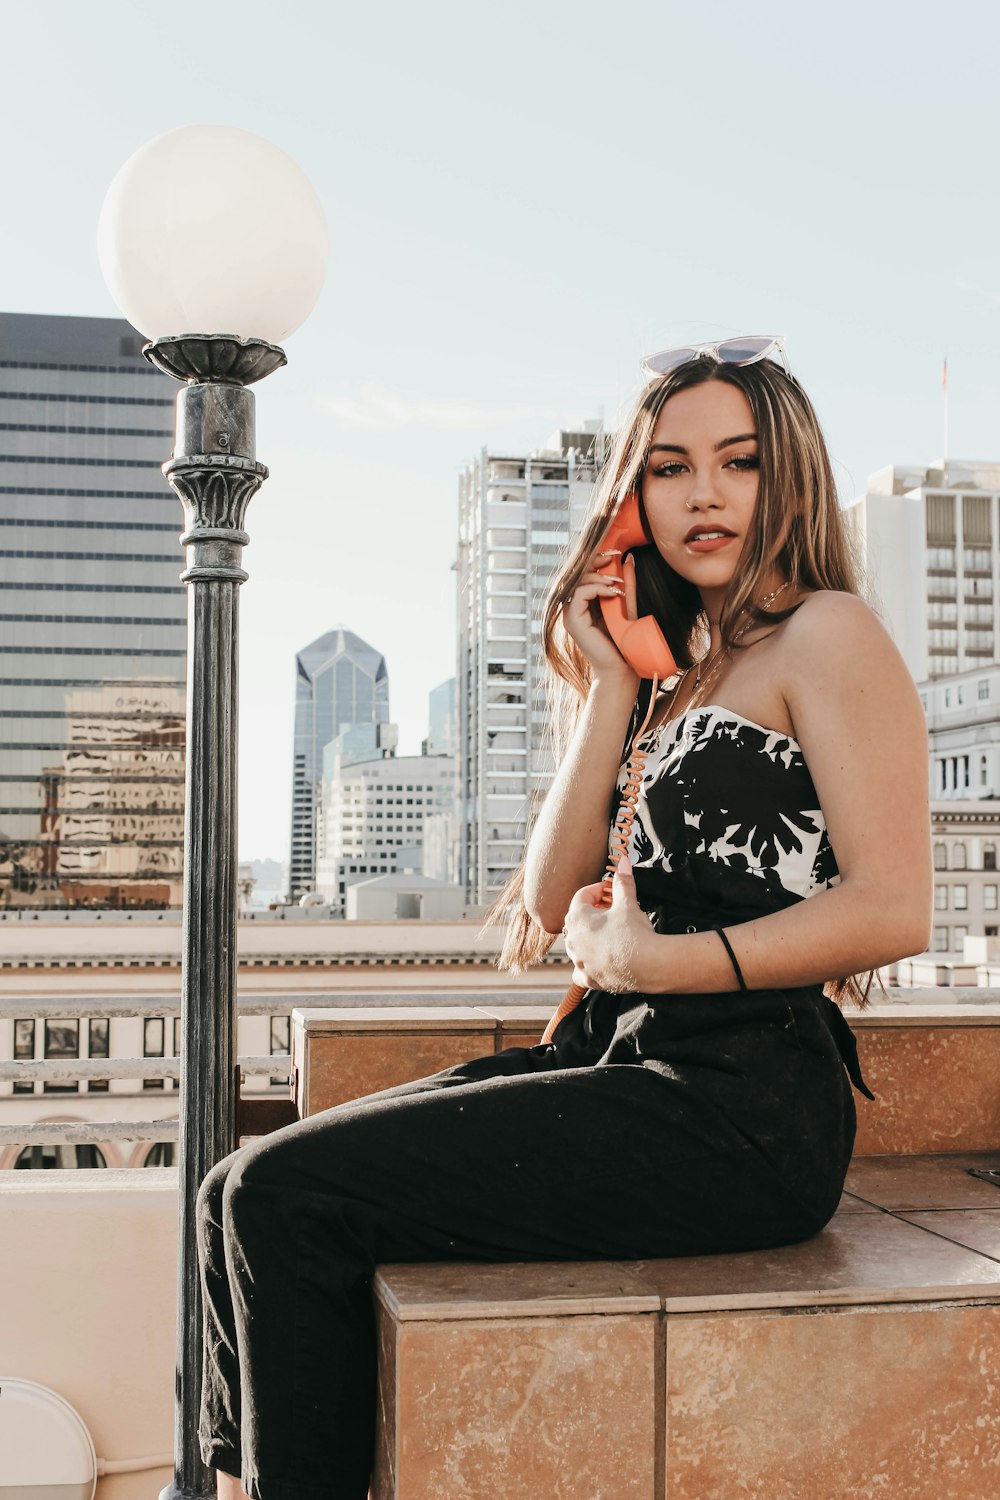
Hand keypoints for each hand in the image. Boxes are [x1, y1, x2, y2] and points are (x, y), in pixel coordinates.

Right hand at [562, 550, 639, 686]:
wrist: (622, 669)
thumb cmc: (625, 642)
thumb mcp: (626, 606)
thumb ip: (626, 585)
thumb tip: (628, 559)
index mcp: (583, 604)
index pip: (584, 574)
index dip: (597, 559)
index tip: (616, 552)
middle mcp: (573, 608)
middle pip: (577, 574)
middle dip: (596, 561)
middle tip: (615, 555)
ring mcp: (571, 615)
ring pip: (578, 582)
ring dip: (599, 576)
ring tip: (618, 582)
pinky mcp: (573, 621)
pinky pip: (580, 593)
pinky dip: (597, 588)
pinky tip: (613, 591)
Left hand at [562, 856, 656, 993]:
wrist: (648, 965)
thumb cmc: (634, 935)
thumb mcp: (627, 902)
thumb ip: (622, 881)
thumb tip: (623, 862)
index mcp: (577, 918)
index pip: (583, 895)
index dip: (600, 890)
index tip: (612, 891)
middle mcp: (572, 940)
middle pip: (579, 919)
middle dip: (596, 913)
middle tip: (615, 910)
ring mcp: (579, 960)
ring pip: (579, 944)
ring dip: (591, 938)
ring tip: (612, 933)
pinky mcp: (589, 978)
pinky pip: (582, 970)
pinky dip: (589, 964)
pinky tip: (601, 959)